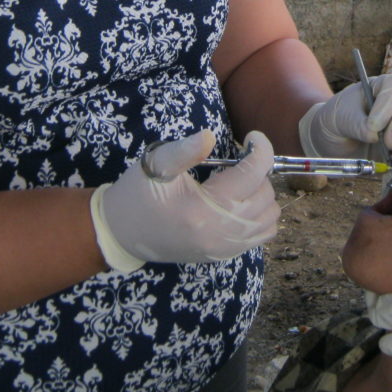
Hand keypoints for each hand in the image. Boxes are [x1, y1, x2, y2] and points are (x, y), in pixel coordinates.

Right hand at [89, 129, 279, 271]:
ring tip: (238, 181)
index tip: (252, 136)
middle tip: (235, 160)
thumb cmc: (137, 194)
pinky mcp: (224, 255)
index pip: (253, 174)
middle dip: (257, 171)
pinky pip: (262, 235)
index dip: (260, 148)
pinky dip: (260, 214)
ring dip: (261, 192)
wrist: (121, 233)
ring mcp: (225, 248)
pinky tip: (240, 201)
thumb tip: (210, 136)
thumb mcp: (155, 165)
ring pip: (270, 216)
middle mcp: (221, 233)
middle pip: (265, 193)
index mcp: (204, 209)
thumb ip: (184, 150)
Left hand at [298, 74, 391, 157]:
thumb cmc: (337, 118)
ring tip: (385, 151)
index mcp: (382, 86)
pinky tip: (389, 159)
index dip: (387, 104)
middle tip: (388, 143)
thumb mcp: (341, 118)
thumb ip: (357, 124)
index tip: (374, 124)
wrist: (334, 138)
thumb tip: (374, 135)